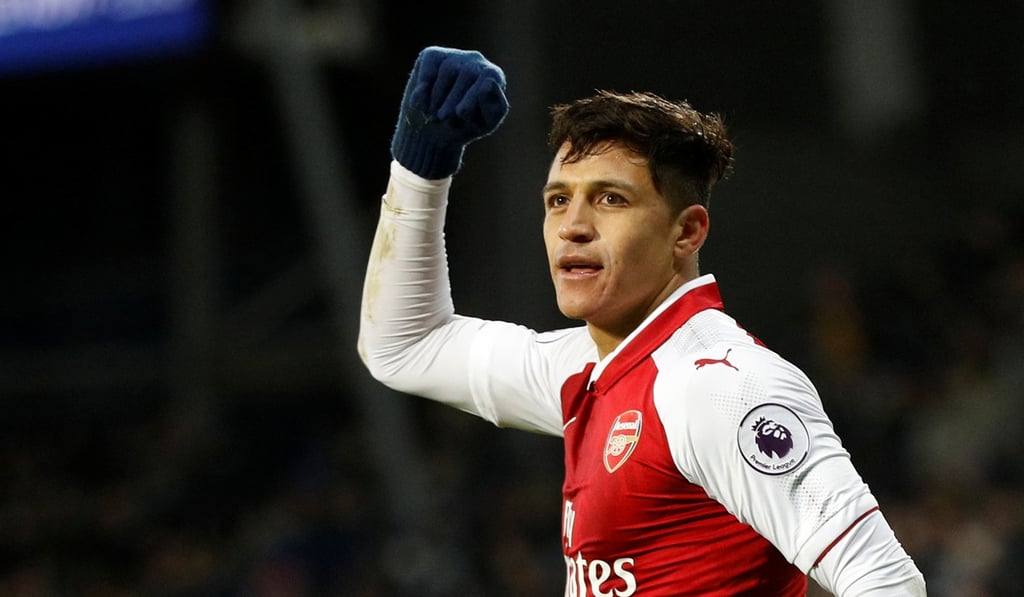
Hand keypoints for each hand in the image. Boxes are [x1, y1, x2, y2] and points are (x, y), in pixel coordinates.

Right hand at [390, 46, 508, 178]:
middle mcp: (476, 61)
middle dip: (452, 100)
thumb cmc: (464, 126)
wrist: (433, 129)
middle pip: (467, 73)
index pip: (489, 77)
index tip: (461, 113)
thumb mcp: (484, 124)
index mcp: (494, 76)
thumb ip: (494, 107)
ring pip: (447, 71)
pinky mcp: (433, 54)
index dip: (474, 95)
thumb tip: (489, 83)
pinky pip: (429, 69)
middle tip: (444, 119)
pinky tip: (419, 105)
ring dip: (437, 98)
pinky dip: (422, 90)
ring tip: (433, 116)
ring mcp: (454, 56)